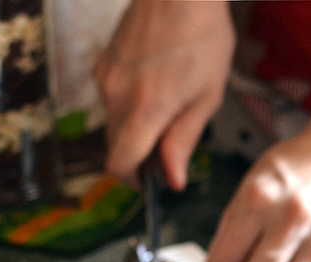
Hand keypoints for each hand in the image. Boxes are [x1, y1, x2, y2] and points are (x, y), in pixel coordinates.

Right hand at [92, 0, 234, 190]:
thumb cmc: (201, 32)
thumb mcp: (208, 94)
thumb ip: (184, 139)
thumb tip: (172, 178)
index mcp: (146, 108)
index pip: (119, 164)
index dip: (132, 179)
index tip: (149, 180)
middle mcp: (117, 96)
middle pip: (115, 146)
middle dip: (138, 153)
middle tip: (169, 141)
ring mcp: (106, 78)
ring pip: (113, 122)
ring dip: (134, 126)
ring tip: (166, 101)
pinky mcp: (103, 63)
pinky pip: (111, 97)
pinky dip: (128, 102)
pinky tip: (153, 82)